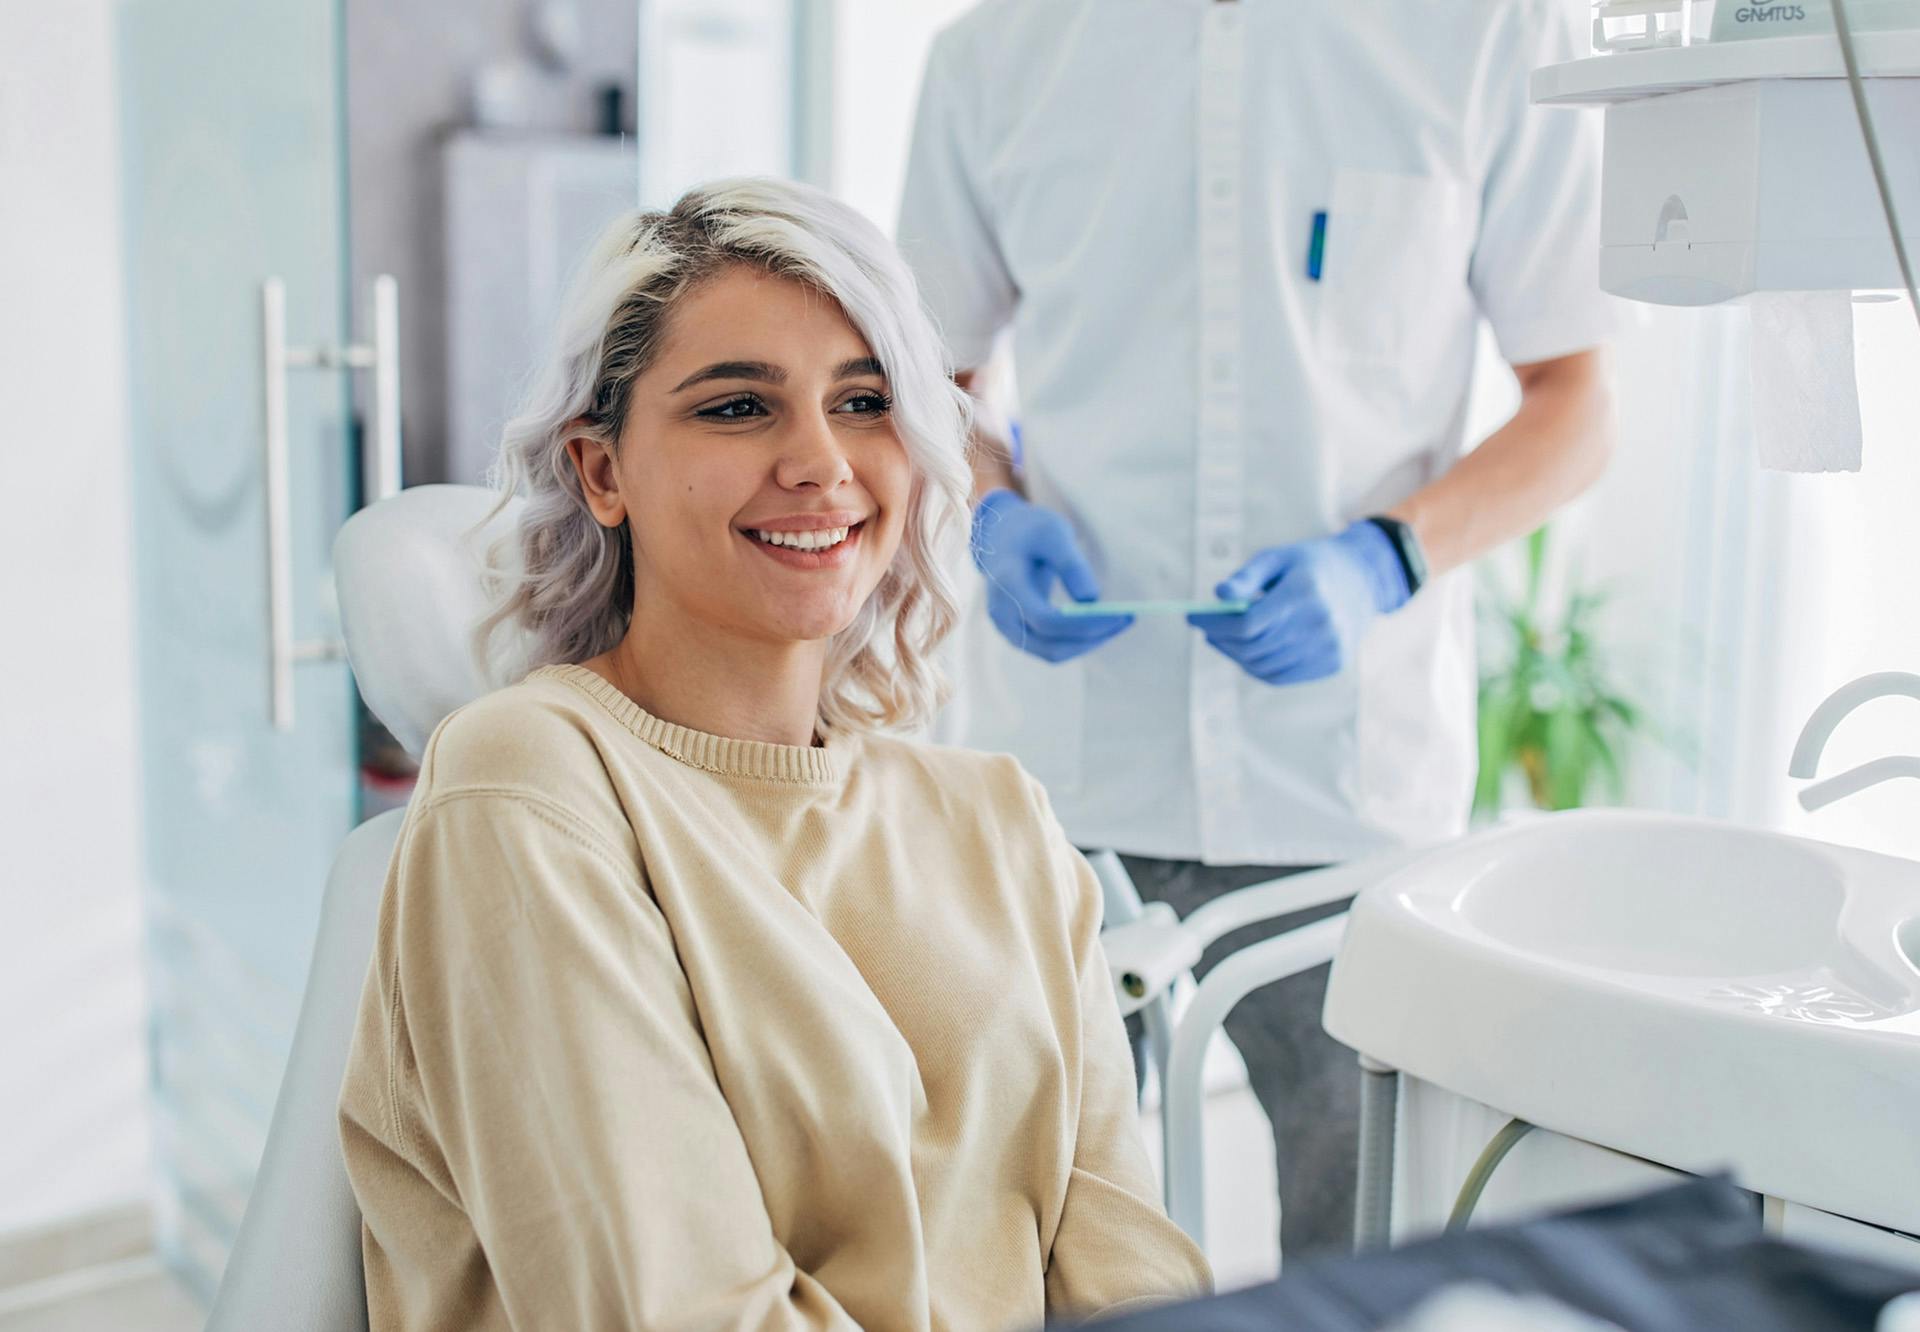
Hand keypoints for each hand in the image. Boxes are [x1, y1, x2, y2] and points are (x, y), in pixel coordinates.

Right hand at [971, 489, 1132, 662]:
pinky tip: (1102, 624)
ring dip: (1089, 642)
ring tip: (1120, 620)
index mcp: (1006, 585)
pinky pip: (1051, 649)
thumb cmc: (1030, 531)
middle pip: (1051, 644)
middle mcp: (1001, 614)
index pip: (1046, 620)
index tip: (1121, 614)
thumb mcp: (1052, 532)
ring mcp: (1007, 628)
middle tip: (1128, 618)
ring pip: (1053, 653)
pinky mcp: (1019, 634)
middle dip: (1093, 636)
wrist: (1000, 537)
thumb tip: (1092, 599)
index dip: (1085, 623)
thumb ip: (1070, 564)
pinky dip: (1079, 641)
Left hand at [1187, 521, 1411, 684]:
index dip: (1214, 624)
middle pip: (1253, 647)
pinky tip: (1247, 651)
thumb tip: (1218, 596)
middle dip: (1221, 639)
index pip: (1248, 623)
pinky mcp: (1332, 664)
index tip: (1193, 617)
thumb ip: (1247, 577)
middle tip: (1205, 629)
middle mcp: (1320, 624)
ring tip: (1223, 639)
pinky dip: (1256, 667)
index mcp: (1305, 593)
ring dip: (1235, 655)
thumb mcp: (1277, 558)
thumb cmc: (1309, 565)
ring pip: (1263, 665)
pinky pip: (1280, 677)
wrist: (1364, 580)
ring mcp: (1328, 648)